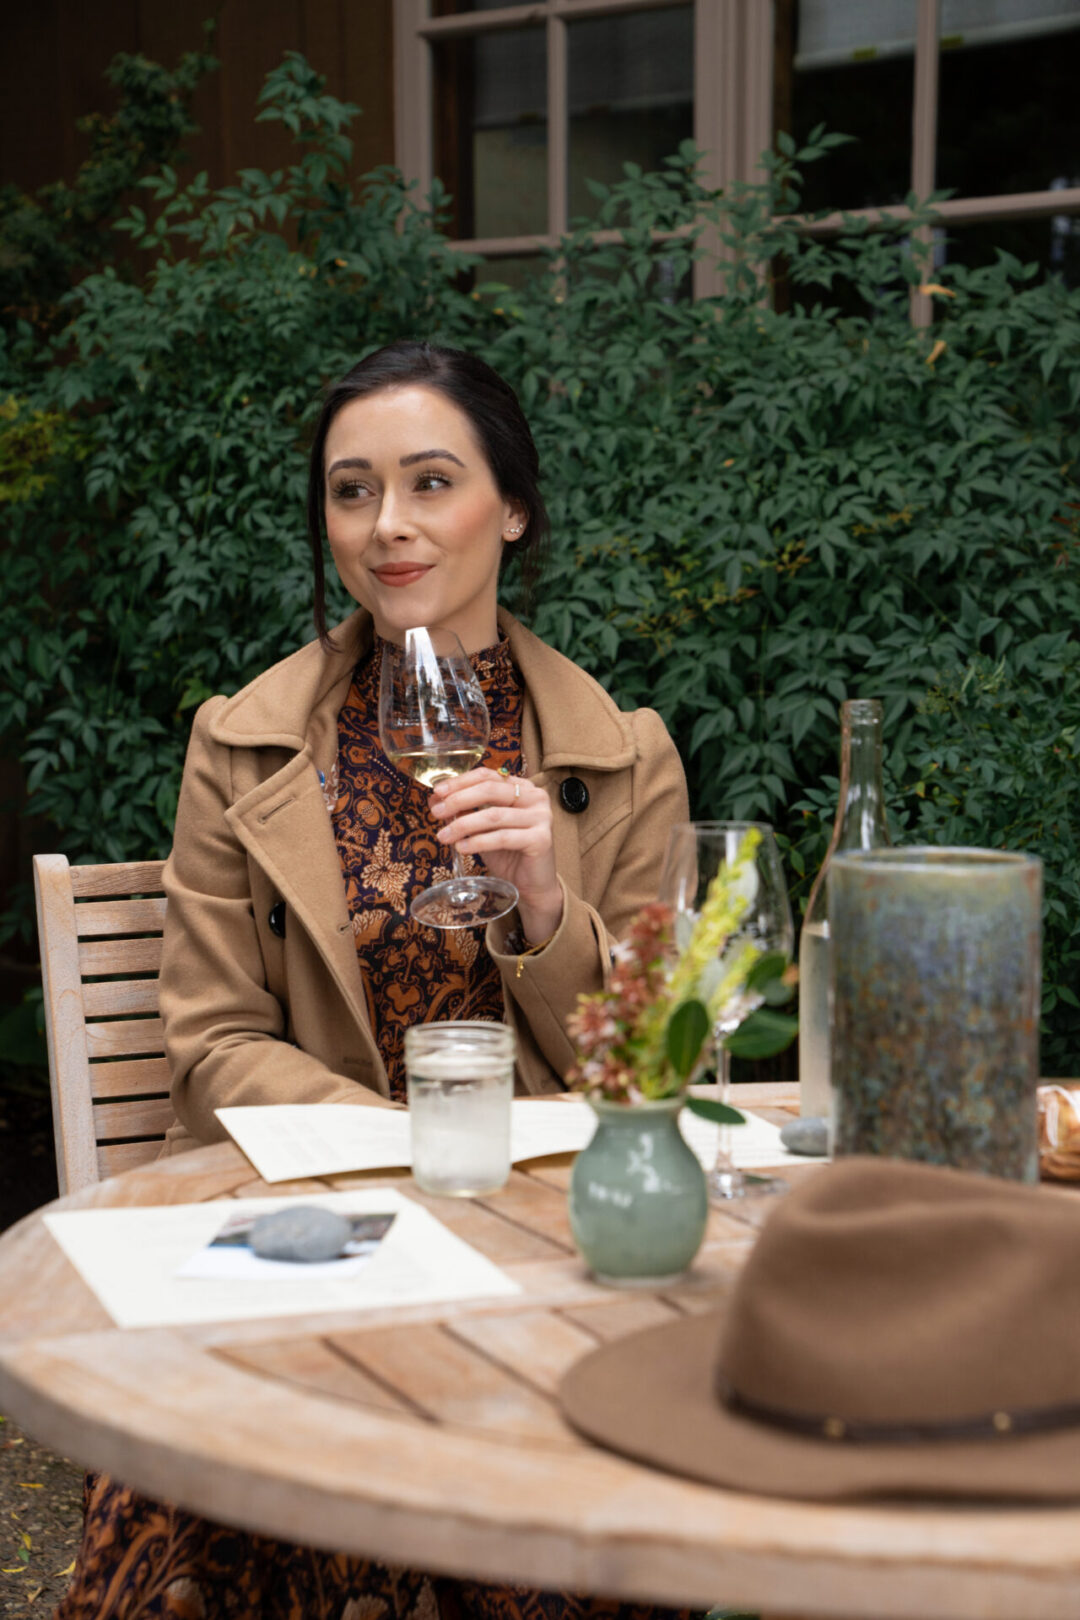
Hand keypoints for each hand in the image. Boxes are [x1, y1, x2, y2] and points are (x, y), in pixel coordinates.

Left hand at [430, 768, 562, 943]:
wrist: (530, 885)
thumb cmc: (507, 853)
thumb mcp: (481, 828)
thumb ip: (463, 811)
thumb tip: (434, 799)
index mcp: (522, 788)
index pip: (488, 775)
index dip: (460, 782)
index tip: (437, 791)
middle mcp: (536, 797)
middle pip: (490, 790)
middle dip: (458, 800)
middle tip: (437, 812)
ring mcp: (541, 817)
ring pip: (493, 815)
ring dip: (463, 825)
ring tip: (443, 836)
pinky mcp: (541, 839)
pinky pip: (502, 837)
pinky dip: (478, 842)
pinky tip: (461, 848)